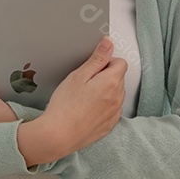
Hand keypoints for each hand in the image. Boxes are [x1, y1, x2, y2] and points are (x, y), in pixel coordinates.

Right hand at [17, 37, 125, 165]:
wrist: (58, 135)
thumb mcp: (79, 75)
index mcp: (111, 82)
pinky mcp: (109, 125)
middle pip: (118, 78)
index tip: (92, 68)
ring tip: (83, 98)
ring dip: (105, 91)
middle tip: (84, 83)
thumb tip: (109, 43)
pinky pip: (111, 109)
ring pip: (116, 94)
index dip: (106, 62)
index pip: (120, 62)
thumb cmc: (65, 105)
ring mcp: (115, 113)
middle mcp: (118, 98)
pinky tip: (86, 109)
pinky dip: (103, 106)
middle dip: (105, 76)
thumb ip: (97, 58)